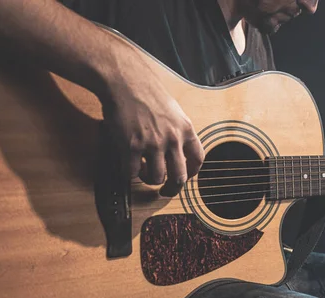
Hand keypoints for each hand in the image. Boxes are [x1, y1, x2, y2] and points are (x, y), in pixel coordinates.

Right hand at [100, 50, 203, 196]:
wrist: (126, 80)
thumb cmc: (148, 92)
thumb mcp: (174, 111)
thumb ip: (179, 131)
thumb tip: (180, 153)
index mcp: (186, 129)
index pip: (198, 160)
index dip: (192, 173)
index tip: (184, 177)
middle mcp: (172, 139)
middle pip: (179, 177)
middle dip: (172, 188)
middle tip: (165, 191)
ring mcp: (152, 143)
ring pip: (156, 178)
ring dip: (149, 179)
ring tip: (143, 172)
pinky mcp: (131, 146)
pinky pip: (132, 172)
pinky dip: (130, 174)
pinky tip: (129, 166)